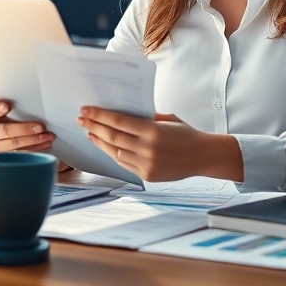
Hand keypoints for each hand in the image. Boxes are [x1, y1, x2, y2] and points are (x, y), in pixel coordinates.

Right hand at [0, 101, 70, 171]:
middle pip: (5, 131)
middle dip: (24, 129)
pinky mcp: (7, 157)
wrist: (12, 135)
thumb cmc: (14, 118)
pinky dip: (36, 148)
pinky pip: (22, 153)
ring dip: (34, 140)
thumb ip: (17, 109)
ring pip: (14, 144)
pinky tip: (46, 144)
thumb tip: (34, 105)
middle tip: (41, 127)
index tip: (7, 106)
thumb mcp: (13, 112)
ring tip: (48, 136)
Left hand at [77, 107, 243, 182]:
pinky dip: (113, 154)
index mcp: (153, 131)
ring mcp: (147, 164)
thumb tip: (122, 114)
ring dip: (100, 142)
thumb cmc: (186, 134)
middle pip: (112, 137)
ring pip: (115, 152)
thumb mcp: (167, 119)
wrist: (204, 156)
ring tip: (91, 132)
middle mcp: (148, 149)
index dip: (100, 116)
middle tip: (81, 120)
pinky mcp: (147, 176)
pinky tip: (106, 146)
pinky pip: (124, 164)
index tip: (86, 110)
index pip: (118, 122)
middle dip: (94, 127)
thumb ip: (146, 118)